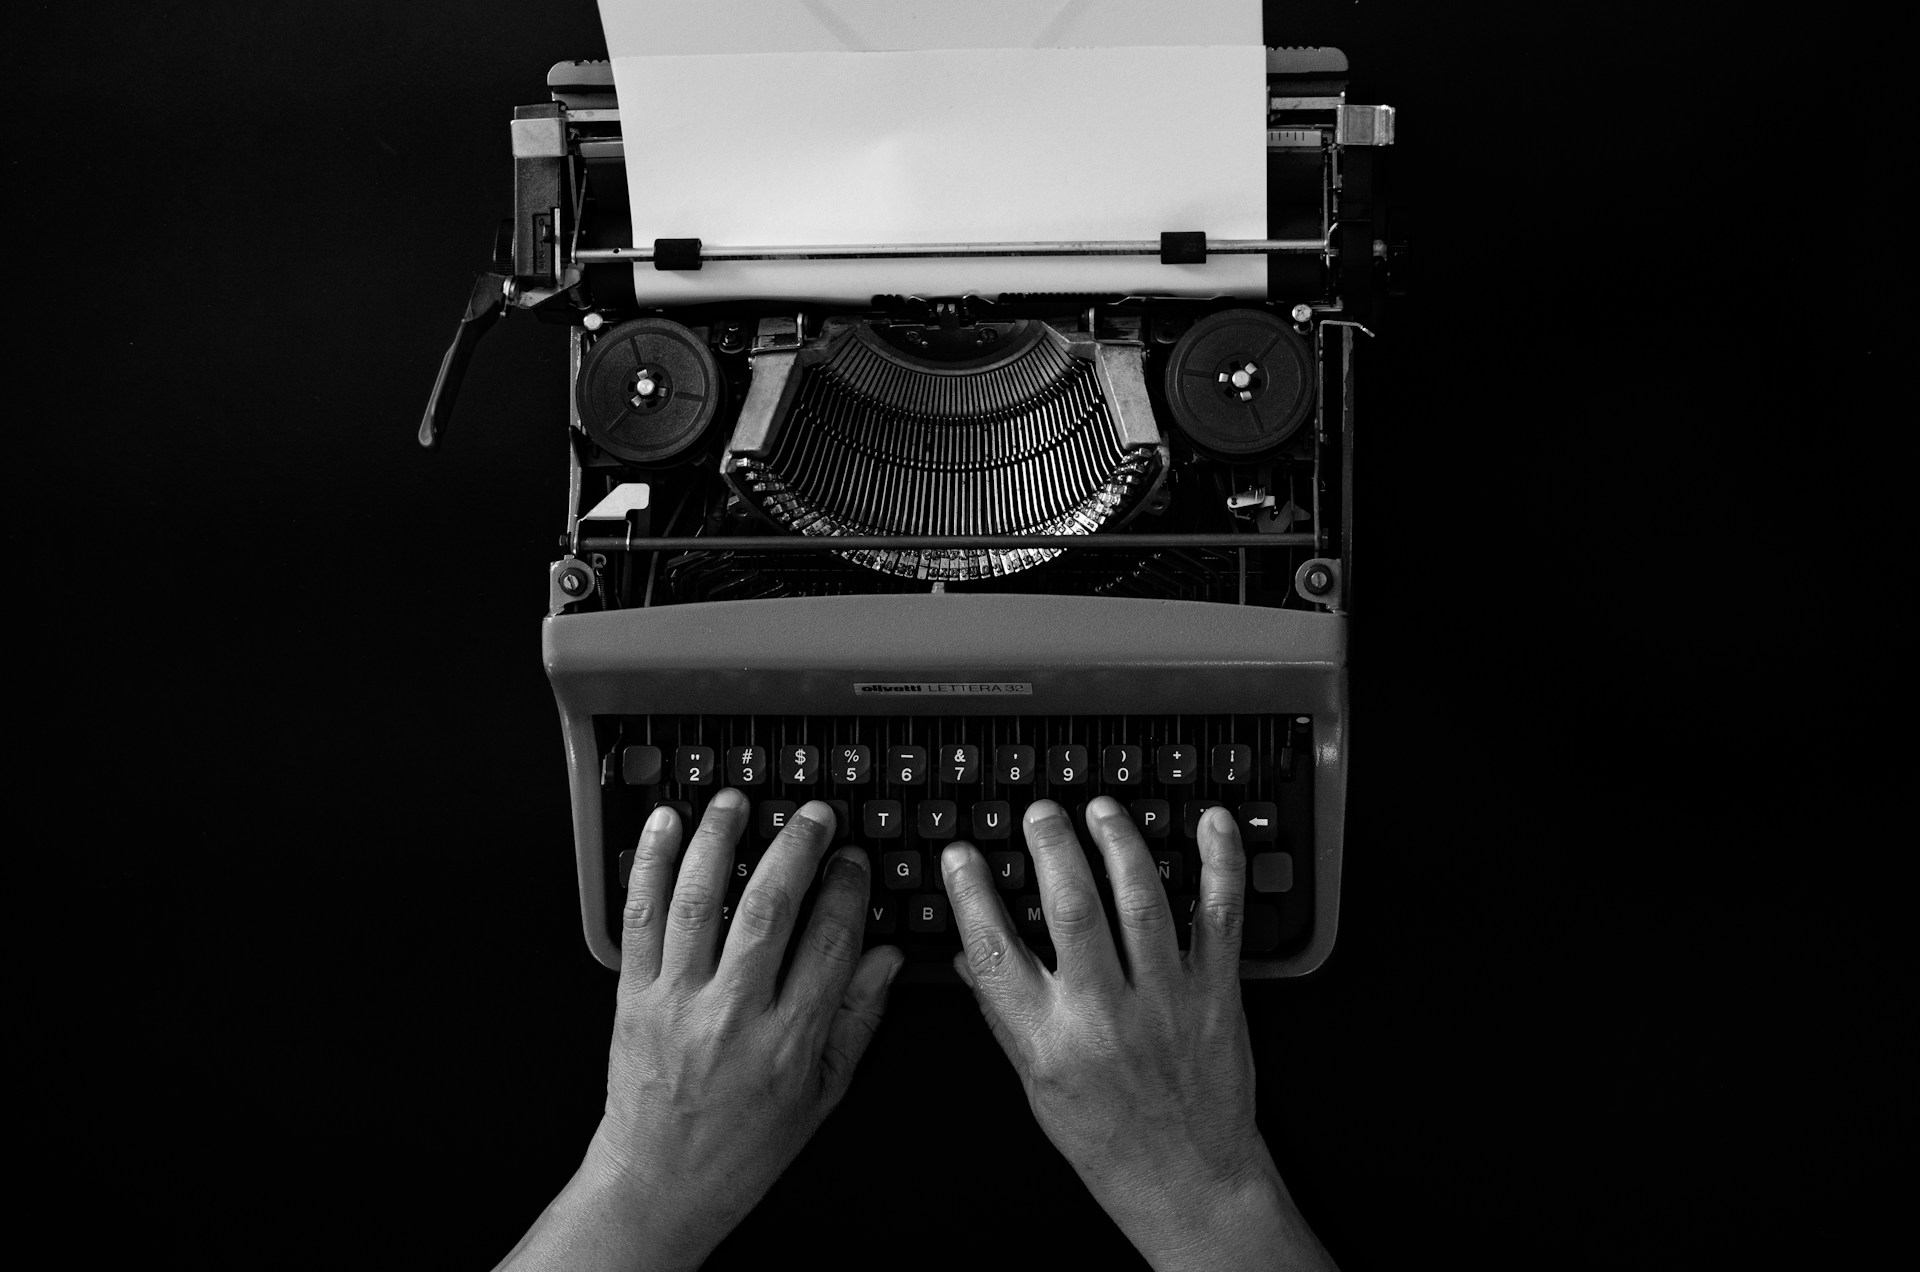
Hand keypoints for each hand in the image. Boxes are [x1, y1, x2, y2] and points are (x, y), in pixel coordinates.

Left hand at [496, 791, 903, 1271]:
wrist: (661, 1182)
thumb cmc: (743, 1145)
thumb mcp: (822, 1094)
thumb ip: (856, 1020)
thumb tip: (886, 957)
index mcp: (789, 1040)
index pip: (830, 942)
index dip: (848, 889)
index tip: (855, 858)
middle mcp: (733, 1015)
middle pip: (770, 908)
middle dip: (797, 848)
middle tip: (813, 816)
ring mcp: (678, 1001)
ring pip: (701, 901)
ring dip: (722, 840)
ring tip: (738, 801)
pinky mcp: (633, 995)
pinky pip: (640, 918)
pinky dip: (650, 865)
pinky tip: (664, 826)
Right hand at [939, 798, 1335, 1271]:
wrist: (1188, 1182)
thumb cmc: (1109, 1140)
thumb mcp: (1036, 1087)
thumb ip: (1004, 1017)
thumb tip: (968, 957)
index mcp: (1049, 1041)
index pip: (995, 951)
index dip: (972, 893)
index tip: (962, 854)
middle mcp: (1104, 1016)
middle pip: (1071, 908)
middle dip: (1051, 846)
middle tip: (1040, 812)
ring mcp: (1166, 1001)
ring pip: (1141, 900)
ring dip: (1119, 842)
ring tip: (1101, 810)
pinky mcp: (1217, 994)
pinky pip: (1220, 916)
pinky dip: (1220, 864)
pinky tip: (1210, 823)